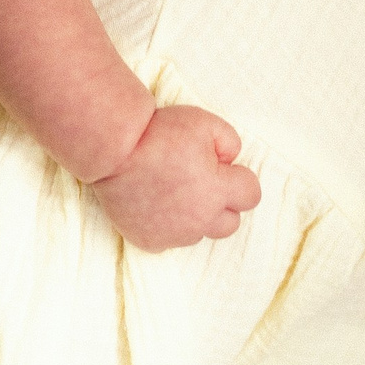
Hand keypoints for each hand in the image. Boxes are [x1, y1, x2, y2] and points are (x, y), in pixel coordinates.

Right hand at [92, 104, 260, 249]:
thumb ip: (230, 142)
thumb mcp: (204, 123)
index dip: (238, 177)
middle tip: (200, 182)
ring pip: (199, 233)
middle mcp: (200, 220)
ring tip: (173, 190)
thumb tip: (231, 160)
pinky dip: (166, 227)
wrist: (112, 149)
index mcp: (218, 192)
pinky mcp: (149, 241)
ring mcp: (173, 235)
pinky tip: (155, 204)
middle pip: (230, 223)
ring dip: (195, 216)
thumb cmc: (159, 132)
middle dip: (222, 203)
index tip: (221, 167)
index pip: (251, 195)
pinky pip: (169, 241)